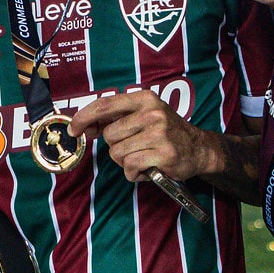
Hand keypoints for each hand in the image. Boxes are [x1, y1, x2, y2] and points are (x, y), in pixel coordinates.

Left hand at [69, 89, 220, 182]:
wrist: (199, 149)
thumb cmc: (166, 132)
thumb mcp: (144, 115)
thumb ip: (117, 117)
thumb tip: (87, 126)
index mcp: (144, 99)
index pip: (104, 105)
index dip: (84, 117)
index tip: (74, 129)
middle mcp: (152, 113)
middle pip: (109, 135)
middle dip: (116, 146)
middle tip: (134, 147)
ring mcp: (159, 133)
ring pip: (117, 153)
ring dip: (125, 162)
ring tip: (143, 158)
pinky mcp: (163, 154)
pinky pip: (130, 167)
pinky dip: (134, 173)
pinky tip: (148, 168)